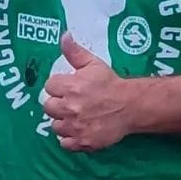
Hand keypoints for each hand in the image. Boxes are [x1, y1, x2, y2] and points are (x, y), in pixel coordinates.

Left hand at [41, 34, 132, 150]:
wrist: (131, 105)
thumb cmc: (111, 83)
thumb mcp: (93, 64)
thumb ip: (74, 52)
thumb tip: (64, 36)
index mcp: (69, 87)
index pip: (49, 86)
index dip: (58, 86)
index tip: (68, 88)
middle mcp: (69, 108)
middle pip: (48, 107)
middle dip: (58, 104)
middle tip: (71, 103)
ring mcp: (75, 127)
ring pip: (55, 126)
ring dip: (63, 122)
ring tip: (76, 117)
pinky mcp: (82, 142)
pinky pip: (65, 143)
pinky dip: (69, 139)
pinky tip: (78, 131)